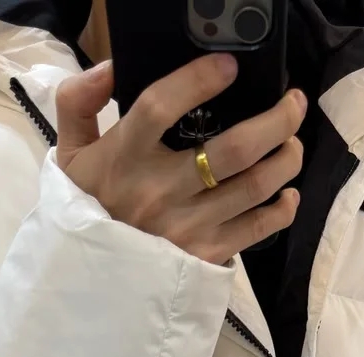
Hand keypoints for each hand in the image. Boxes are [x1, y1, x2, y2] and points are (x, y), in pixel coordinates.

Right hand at [55, 54, 304, 264]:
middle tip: (294, 103)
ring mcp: (187, 226)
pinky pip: (257, 229)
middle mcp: (161, 192)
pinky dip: (282, 209)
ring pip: (255, 186)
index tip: (229, 66)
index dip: (199, 81)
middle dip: (276, 120)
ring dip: (286, 159)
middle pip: (234, 149)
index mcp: (124, 158)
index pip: (161, 107)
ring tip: (293, 144)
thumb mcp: (69, 156)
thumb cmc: (87, 210)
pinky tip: (287, 193)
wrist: (89, 283)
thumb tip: (113, 68)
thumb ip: (79, 103)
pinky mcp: (205, 255)